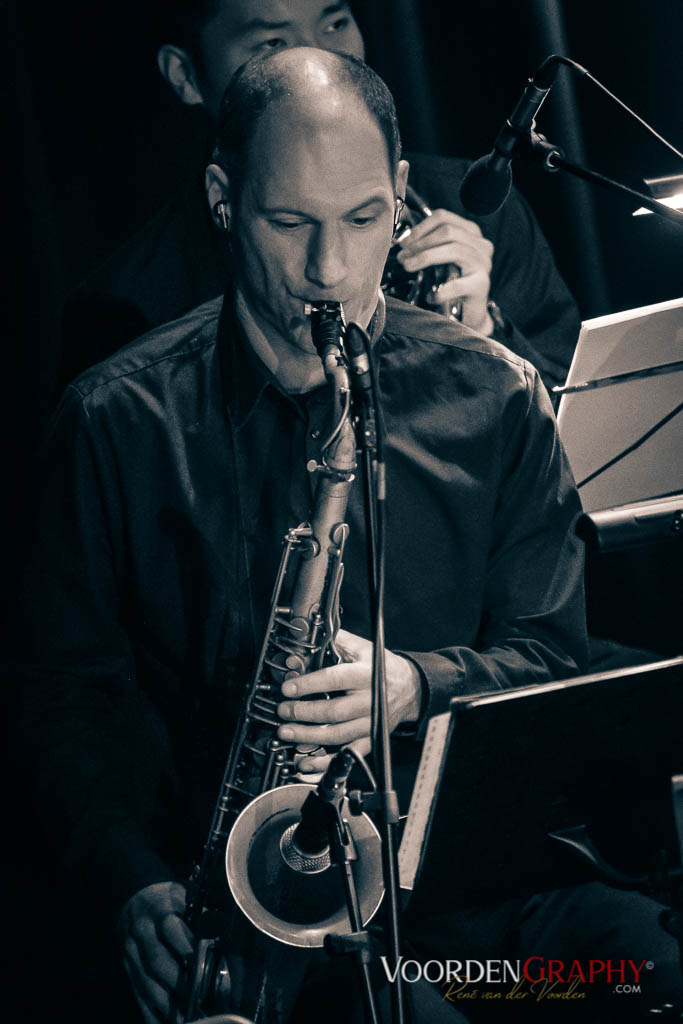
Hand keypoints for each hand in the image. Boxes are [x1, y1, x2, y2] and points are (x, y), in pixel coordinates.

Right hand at [118, 880, 193, 1023]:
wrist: (135, 898)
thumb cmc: (170, 900)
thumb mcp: (185, 896)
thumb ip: (201, 915)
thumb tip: (221, 939)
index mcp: (160, 909)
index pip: (170, 927)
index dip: (184, 945)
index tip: (199, 962)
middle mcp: (142, 931)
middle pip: (156, 960)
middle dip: (176, 982)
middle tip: (196, 999)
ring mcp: (131, 951)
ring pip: (145, 981)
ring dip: (164, 1003)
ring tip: (185, 1017)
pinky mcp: (126, 968)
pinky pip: (136, 992)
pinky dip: (149, 1011)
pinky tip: (163, 1023)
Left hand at [277, 629, 421, 773]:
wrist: (410, 688)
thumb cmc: (382, 667)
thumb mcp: (363, 647)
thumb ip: (337, 641)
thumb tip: (310, 639)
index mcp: (366, 674)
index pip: (335, 679)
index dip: (309, 684)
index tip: (288, 688)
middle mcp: (370, 701)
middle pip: (335, 711)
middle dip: (304, 713)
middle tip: (283, 711)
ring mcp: (371, 723)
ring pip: (338, 735)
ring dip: (309, 736)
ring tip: (286, 732)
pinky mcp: (370, 740)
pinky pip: (347, 754)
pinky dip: (326, 762)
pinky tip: (306, 762)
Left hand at [396, 208, 494, 333]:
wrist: (469, 314)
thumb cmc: (451, 284)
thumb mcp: (440, 260)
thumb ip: (428, 246)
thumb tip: (403, 242)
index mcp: (470, 233)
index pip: (444, 217)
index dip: (420, 228)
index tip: (404, 242)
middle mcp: (481, 245)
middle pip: (448, 231)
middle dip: (420, 243)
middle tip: (403, 257)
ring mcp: (483, 264)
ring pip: (453, 250)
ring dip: (425, 258)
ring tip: (409, 267)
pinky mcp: (481, 285)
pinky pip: (457, 284)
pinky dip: (439, 290)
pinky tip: (430, 296)